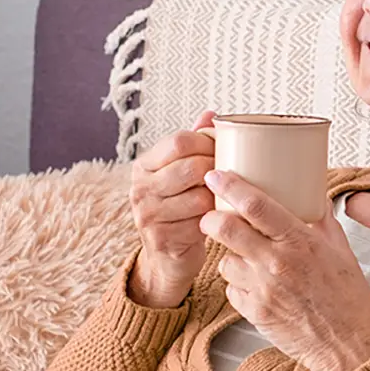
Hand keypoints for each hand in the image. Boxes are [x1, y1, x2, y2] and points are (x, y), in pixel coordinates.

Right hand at [127, 111, 217, 306]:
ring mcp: (147, 214)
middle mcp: (140, 188)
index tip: (223, 151)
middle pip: (191, 167)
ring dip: (218, 199)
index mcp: (144, 165)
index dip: (208, 143)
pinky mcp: (161, 238)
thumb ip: (194, 143)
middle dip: (218, 171)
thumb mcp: (181, 174)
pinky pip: (201, 223)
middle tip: (230, 178)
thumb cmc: (180, 208)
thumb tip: (210, 114)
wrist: (167, 256)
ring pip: (199, 196)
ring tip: (224, 199)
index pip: (180, 142)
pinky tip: (218, 219)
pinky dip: (215, 220)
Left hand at [199, 170, 369, 370]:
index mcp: (300, 241)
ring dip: (229, 256)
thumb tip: (311, 195)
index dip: (230, 186)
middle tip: (212, 217)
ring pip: (225, 261)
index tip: (216, 176)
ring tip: (247, 259)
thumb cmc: (348, 297)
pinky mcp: (254, 313)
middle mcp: (277, 263)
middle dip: (211, 219)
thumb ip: (321, 220)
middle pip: (225, 229)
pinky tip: (257, 285)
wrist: (349, 345)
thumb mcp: (341, 249)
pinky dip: (239, 284)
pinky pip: (232, 289)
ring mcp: (263, 290)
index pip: (256, 205)